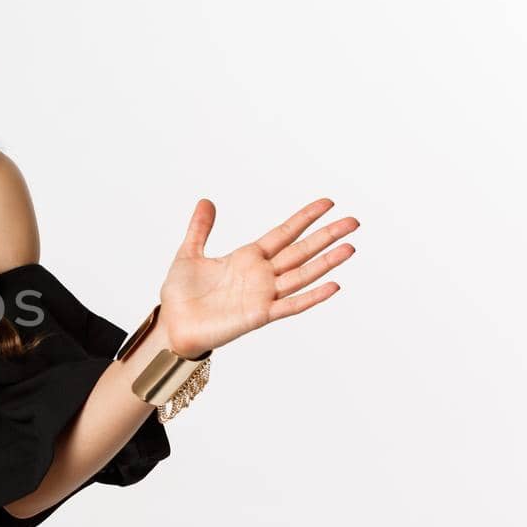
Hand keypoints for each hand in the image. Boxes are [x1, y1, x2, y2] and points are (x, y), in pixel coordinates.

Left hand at [157, 197, 358, 358]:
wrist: (172, 325)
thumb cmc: (180, 295)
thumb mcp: (189, 254)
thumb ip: (200, 229)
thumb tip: (206, 201)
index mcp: (247, 258)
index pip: (284, 233)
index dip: (305, 218)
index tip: (328, 203)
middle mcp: (261, 275)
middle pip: (301, 251)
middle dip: (326, 236)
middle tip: (354, 221)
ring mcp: (263, 295)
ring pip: (302, 275)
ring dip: (326, 263)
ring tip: (350, 248)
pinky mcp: (259, 315)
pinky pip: (291, 305)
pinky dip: (312, 297)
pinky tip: (333, 286)